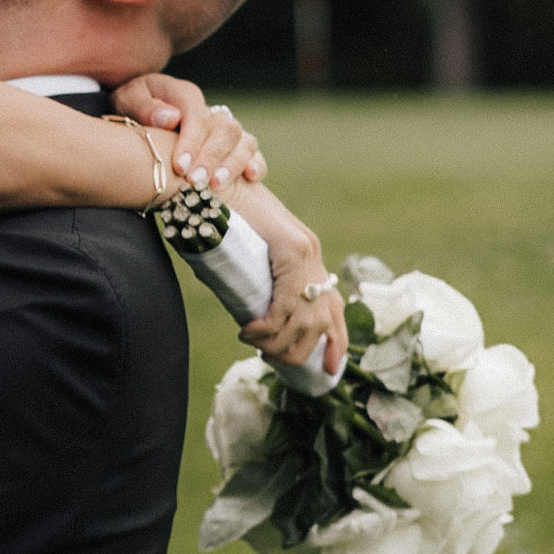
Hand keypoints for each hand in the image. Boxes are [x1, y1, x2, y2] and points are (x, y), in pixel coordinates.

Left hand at [112, 75, 265, 190]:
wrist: (136, 111)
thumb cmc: (130, 106)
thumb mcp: (128, 99)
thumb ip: (144, 107)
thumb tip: (170, 119)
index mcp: (185, 95)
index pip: (197, 115)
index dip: (192, 141)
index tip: (179, 167)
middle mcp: (209, 110)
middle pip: (225, 129)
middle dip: (212, 158)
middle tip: (195, 182)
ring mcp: (222, 127)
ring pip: (242, 140)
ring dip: (233, 164)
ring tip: (216, 186)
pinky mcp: (230, 145)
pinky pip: (252, 151)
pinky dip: (256, 163)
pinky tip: (251, 178)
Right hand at [237, 202, 347, 375]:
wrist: (217, 184)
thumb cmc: (222, 220)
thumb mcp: (245, 257)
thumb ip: (252, 281)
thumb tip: (245, 315)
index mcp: (308, 258)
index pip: (334, 308)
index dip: (336, 342)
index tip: (331, 369)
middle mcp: (313, 256)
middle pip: (323, 321)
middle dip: (300, 351)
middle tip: (271, 359)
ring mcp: (306, 252)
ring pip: (306, 318)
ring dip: (279, 343)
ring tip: (255, 347)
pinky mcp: (291, 249)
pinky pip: (286, 303)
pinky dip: (268, 325)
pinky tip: (250, 331)